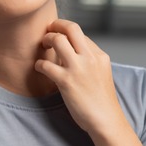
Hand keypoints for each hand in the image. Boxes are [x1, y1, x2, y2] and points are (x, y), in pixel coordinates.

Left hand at [35, 20, 124, 134]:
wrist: (107, 121)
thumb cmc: (102, 101)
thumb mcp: (102, 73)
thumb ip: (89, 61)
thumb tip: (71, 53)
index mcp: (100, 56)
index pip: (80, 34)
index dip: (66, 32)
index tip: (59, 34)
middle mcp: (90, 58)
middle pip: (71, 28)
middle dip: (56, 25)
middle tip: (48, 30)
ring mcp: (78, 69)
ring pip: (58, 40)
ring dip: (47, 39)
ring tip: (42, 46)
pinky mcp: (66, 81)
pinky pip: (46, 65)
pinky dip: (39, 64)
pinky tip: (39, 68)